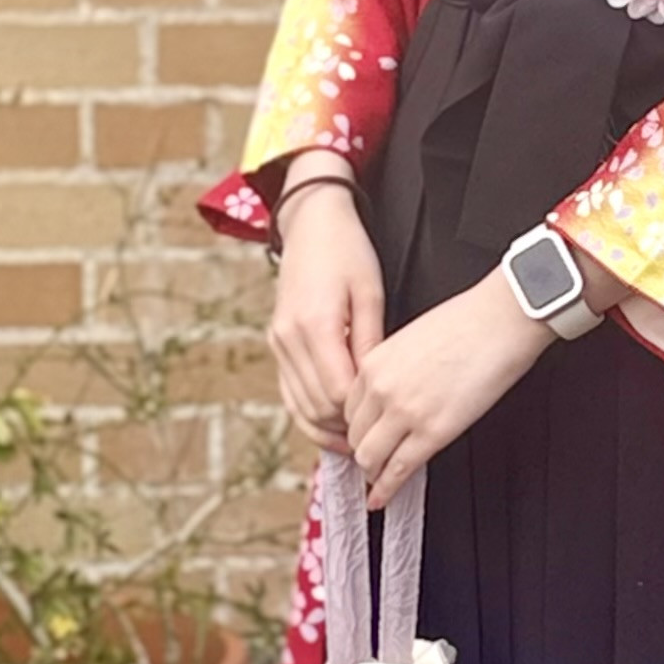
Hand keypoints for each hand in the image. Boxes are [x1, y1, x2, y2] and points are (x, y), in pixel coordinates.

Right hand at [266, 167, 383, 453]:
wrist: (312, 224)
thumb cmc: (348, 253)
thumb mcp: (370, 294)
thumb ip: (370, 343)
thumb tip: (375, 388)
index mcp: (315, 325)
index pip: (337, 393)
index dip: (362, 414)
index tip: (387, 421)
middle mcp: (289, 338)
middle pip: (317, 406)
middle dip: (347, 426)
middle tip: (379, 437)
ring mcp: (278, 342)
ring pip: (300, 406)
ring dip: (327, 427)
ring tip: (359, 439)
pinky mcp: (276, 343)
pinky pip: (289, 392)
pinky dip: (309, 414)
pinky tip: (332, 425)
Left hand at [344, 266, 552, 506]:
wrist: (500, 320)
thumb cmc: (468, 322)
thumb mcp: (411, 339)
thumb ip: (392, 369)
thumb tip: (391, 396)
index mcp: (374, 362)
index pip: (347, 408)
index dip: (356, 427)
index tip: (363, 437)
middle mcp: (380, 388)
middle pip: (354, 435)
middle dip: (363, 450)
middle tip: (372, 461)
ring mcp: (404, 412)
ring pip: (369, 457)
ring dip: (372, 471)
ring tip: (379, 480)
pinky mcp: (432, 432)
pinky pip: (398, 469)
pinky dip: (386, 489)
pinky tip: (381, 498)